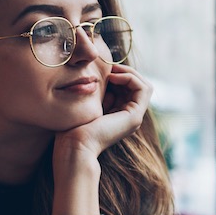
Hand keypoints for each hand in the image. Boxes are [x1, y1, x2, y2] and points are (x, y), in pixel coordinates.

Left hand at [48, 63, 152, 214]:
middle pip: (137, 85)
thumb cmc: (71, 129)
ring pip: (144, 85)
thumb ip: (95, 93)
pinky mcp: (134, 117)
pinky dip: (130, 77)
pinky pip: (143, 89)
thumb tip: (95, 76)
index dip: (118, 74)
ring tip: (111, 71)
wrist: (73, 147)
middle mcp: (129, 117)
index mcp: (118, 115)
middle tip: (107, 66)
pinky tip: (113, 77)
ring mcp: (134, 118)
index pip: (128, 87)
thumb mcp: (86, 104)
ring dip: (128, 72)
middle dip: (124, 71)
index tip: (102, 69)